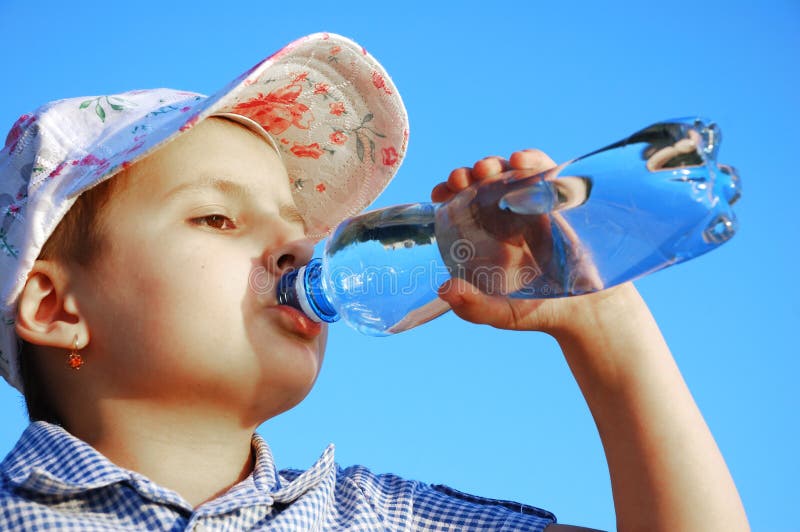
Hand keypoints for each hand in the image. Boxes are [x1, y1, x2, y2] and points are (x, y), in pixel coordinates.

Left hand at [432, 149, 610, 333]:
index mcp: (489, 234)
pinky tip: (520, 160)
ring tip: (485, 169)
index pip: (462, 203)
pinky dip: (533, 160)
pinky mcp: (565, 199)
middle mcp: (509, 215)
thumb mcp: (503, 313)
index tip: (439, 192)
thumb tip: (445, 290)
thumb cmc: (542, 309)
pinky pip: (548, 171)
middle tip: (460, 179)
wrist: (589, 311)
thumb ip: (473, 307)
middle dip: (468, 174)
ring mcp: (537, 204)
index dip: (449, 192)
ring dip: (495, 164)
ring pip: (511, 172)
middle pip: (483, 182)